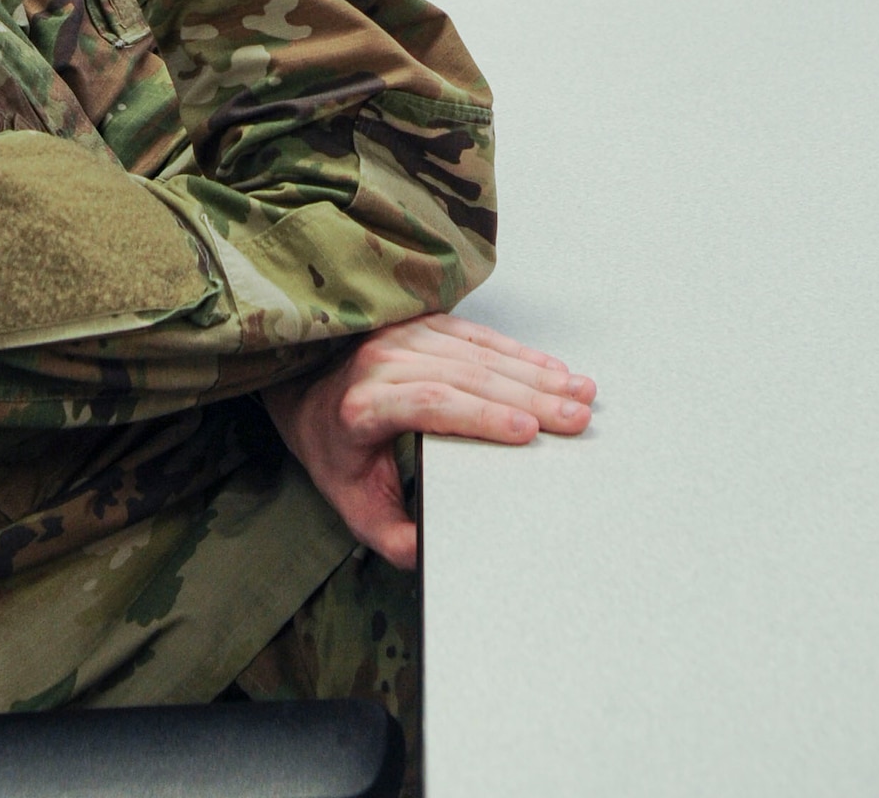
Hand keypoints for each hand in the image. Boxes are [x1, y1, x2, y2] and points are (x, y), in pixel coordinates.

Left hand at [265, 313, 595, 568]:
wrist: (300, 386)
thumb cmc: (331, 446)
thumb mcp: (350, 503)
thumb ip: (390, 535)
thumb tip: (431, 555)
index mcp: (363, 405)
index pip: (429, 404)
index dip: (480, 416)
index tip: (527, 432)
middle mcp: (381, 361)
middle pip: (464, 376)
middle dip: (527, 397)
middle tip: (575, 418)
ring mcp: (401, 335)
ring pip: (476, 352)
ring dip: (533, 372)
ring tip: (578, 393)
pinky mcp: (420, 322)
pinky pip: (474, 334)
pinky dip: (517, 352)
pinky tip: (551, 366)